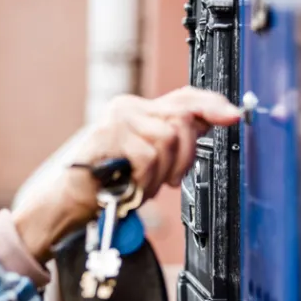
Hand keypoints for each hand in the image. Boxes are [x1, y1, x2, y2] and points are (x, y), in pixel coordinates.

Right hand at [13, 87, 240, 261]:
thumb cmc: (105, 186)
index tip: (234, 115)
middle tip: (170, 179)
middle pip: (183, 118)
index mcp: (140, 111)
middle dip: (186, 155)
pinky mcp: (107, 134)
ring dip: (161, 174)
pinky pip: (148, 157)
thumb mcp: (148, 162)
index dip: (213, 105)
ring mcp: (118, 118)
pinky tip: (129, 185)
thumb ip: (173, 143)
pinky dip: (145, 179)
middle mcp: (129, 107)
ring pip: (168, 140)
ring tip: (141, 185)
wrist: (66, 203)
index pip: (185, 97)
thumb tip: (212, 125)